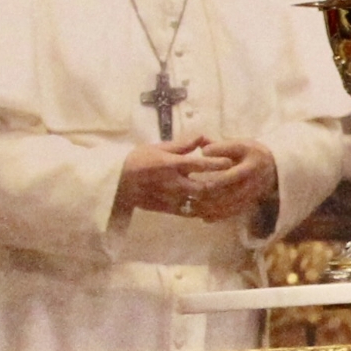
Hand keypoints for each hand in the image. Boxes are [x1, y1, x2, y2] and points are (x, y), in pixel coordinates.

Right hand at [115, 139, 279, 225]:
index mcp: (169, 164)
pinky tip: (215, 207)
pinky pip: (191, 213)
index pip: (197, 164)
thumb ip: (182, 145)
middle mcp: (171, 183)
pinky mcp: (167, 210)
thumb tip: (203, 137)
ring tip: (230, 196)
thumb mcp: (157, 148)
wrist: (116, 184)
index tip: (229, 161)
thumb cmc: (137, 160)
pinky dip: (205, 210)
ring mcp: (169, 198)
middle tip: (235, 182)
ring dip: (216, 200)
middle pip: (203, 187)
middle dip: (221, 186)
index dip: (215, 163)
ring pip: (199, 203)